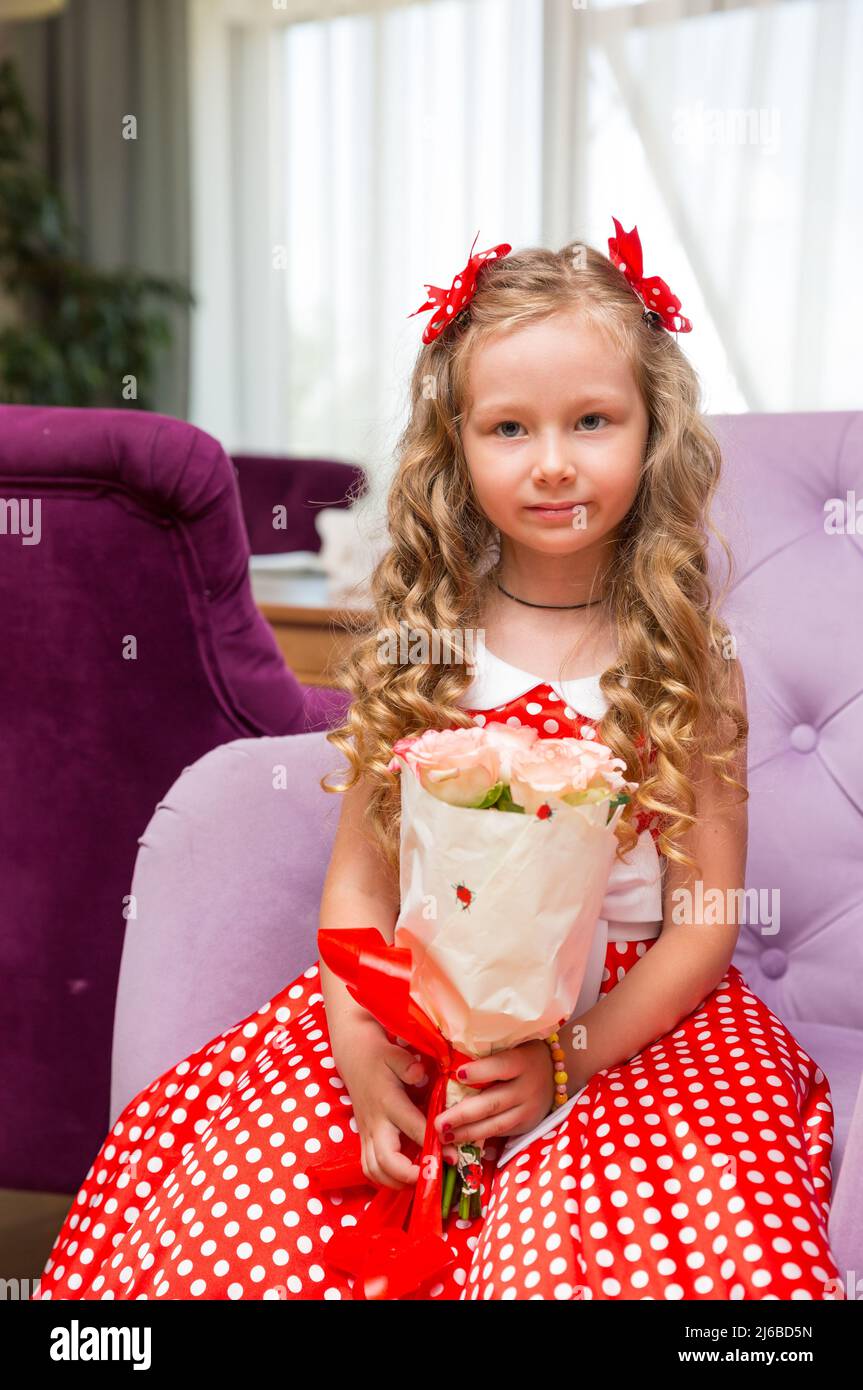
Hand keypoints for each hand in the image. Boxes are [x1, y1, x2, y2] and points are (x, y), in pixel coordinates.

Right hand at [333, 1018, 459, 1190]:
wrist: (354, 1056)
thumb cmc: (380, 1055)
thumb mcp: (395, 1054)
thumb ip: (408, 1065)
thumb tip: (420, 1075)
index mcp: (389, 1102)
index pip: (412, 1129)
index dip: (432, 1146)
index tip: (452, 1157)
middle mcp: (376, 1123)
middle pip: (387, 1160)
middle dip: (410, 1176)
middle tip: (433, 1179)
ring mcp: (367, 1134)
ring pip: (375, 1171)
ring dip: (397, 1183)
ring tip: (421, 1182)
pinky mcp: (363, 1139)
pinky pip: (370, 1168)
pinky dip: (386, 1180)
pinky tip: (403, 1179)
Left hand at [434, 1040, 555, 1147]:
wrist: (557, 1071)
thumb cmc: (523, 1052)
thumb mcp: (511, 1044)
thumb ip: (487, 1052)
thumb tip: (449, 1057)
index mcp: (522, 1061)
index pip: (500, 1066)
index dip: (479, 1071)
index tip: (457, 1074)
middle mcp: (527, 1087)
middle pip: (493, 1103)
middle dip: (463, 1115)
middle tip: (438, 1123)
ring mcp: (528, 1109)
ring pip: (496, 1125)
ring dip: (468, 1132)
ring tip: (444, 1136)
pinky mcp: (527, 1125)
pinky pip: (501, 1133)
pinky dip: (479, 1137)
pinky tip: (460, 1139)